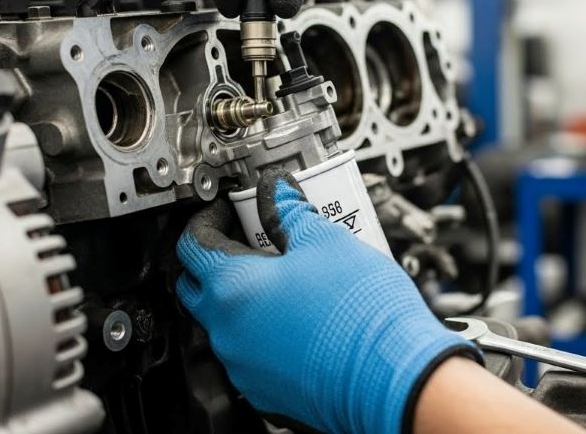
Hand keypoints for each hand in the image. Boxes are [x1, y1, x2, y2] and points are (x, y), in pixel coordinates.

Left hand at [176, 168, 478, 433]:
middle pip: (198, 286)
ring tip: (286, 277)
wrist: (393, 380)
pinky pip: (253, 353)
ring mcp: (245, 367)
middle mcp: (228, 333)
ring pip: (227, 323)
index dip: (207, 218)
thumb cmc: (363, 317)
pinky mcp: (268, 392)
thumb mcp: (327, 241)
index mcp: (232, 289)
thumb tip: (277, 194)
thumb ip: (290, 213)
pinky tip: (300, 316)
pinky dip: (266, 331)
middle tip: (251, 238)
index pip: (192, 244)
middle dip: (216, 258)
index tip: (228, 209)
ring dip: (245, 296)